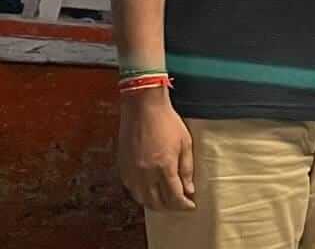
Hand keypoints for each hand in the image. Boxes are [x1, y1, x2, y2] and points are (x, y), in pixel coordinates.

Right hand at [117, 90, 195, 210]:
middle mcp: (146, 174)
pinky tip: (150, 192)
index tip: (191, 206)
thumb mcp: (185, 143)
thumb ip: (187, 168)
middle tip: (180, 205)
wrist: (143, 108)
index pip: (174, 197)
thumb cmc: (167, 122)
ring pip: (143, 200)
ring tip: (166, 201)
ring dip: (156, 204)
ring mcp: (132, 173)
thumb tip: (189, 189)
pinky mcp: (123, 169)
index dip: (184, 205)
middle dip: (170, 207)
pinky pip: (132, 190)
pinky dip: (143, 195)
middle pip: (157, 202)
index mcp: (164, 167)